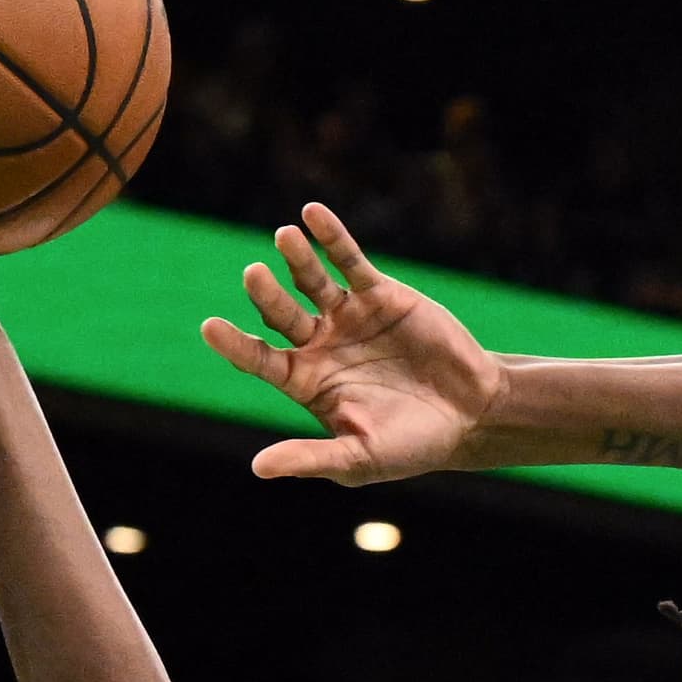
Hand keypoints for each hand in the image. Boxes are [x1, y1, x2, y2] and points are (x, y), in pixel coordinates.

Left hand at [200, 205, 509, 483]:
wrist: (471, 414)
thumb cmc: (412, 446)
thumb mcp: (359, 459)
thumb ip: (310, 457)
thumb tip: (258, 468)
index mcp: (306, 383)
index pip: (259, 359)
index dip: (235, 344)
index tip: (210, 327)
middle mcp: (320, 345)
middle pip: (282, 314)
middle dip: (267, 295)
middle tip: (253, 275)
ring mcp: (349, 317)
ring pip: (312, 280)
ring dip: (296, 258)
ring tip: (284, 236)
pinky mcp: (381, 295)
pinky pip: (351, 261)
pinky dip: (332, 237)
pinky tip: (313, 213)